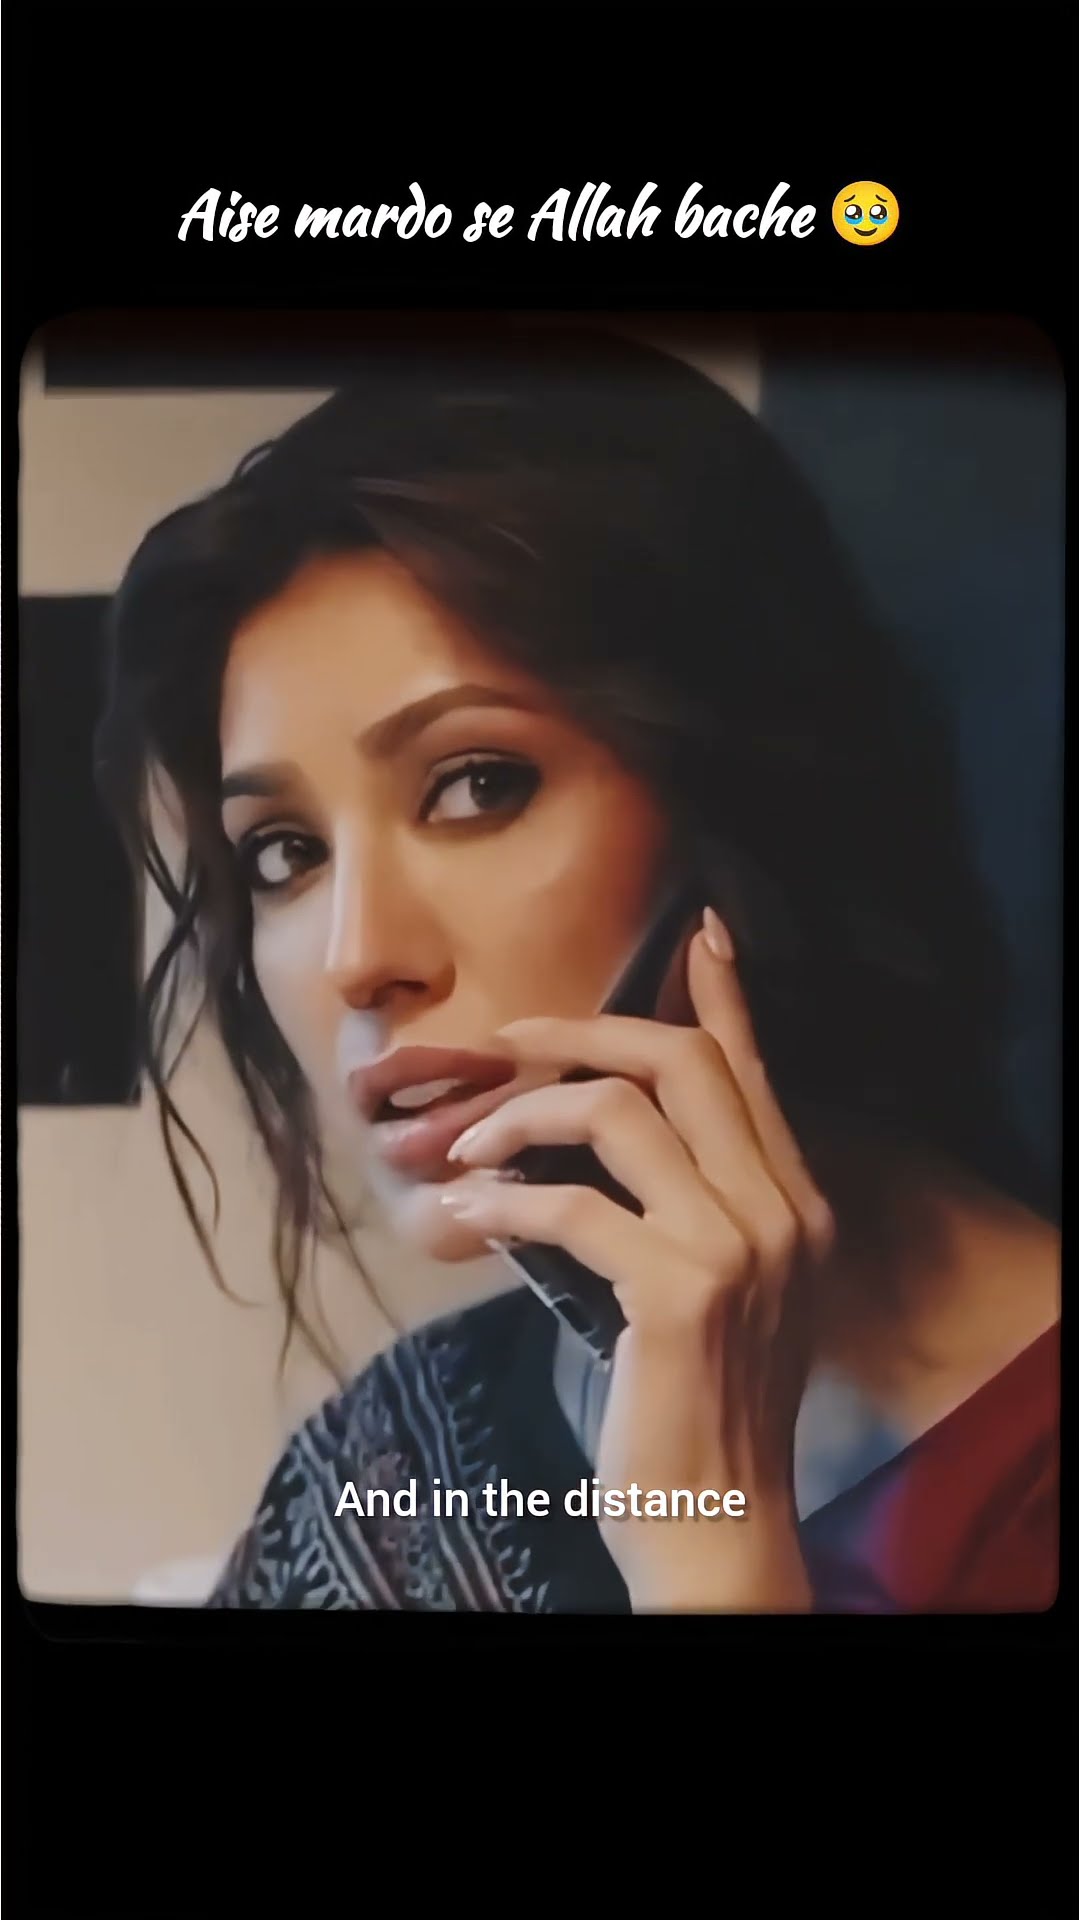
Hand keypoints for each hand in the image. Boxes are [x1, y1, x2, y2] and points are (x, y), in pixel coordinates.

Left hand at [439, 910, 834, 1611]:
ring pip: (615, 1113)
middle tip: (511, 1040)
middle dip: (584, 1031)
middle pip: (681, 1061)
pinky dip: (499, 1201)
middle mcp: (780, 1210)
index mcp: (797, 1204)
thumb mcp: (721, 1291)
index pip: (752, 1071)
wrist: (715, 1517)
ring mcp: (738, 1246)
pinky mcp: (678, 1290)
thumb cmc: (697, 1406)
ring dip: (519, 1119)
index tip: (699, 933)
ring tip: (466, 1151)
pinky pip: (567, 1204)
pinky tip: (463, 1217)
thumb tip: (600, 1132)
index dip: (723, 995)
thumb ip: (692, 1207)